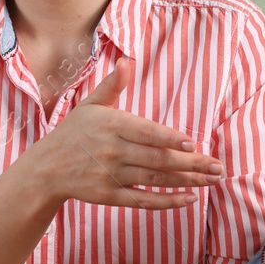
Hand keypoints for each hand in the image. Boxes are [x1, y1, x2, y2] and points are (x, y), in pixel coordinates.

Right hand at [33, 56, 225, 209]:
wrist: (45, 169)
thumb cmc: (74, 133)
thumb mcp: (89, 105)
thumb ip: (113, 86)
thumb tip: (128, 62)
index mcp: (111, 124)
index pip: (147, 133)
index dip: (170, 139)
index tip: (194, 144)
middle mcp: (112, 151)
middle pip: (158, 158)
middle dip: (191, 164)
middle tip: (218, 167)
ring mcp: (111, 176)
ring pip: (155, 179)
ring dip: (187, 181)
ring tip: (212, 180)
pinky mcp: (110, 196)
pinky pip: (143, 200)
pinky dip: (167, 201)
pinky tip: (189, 199)